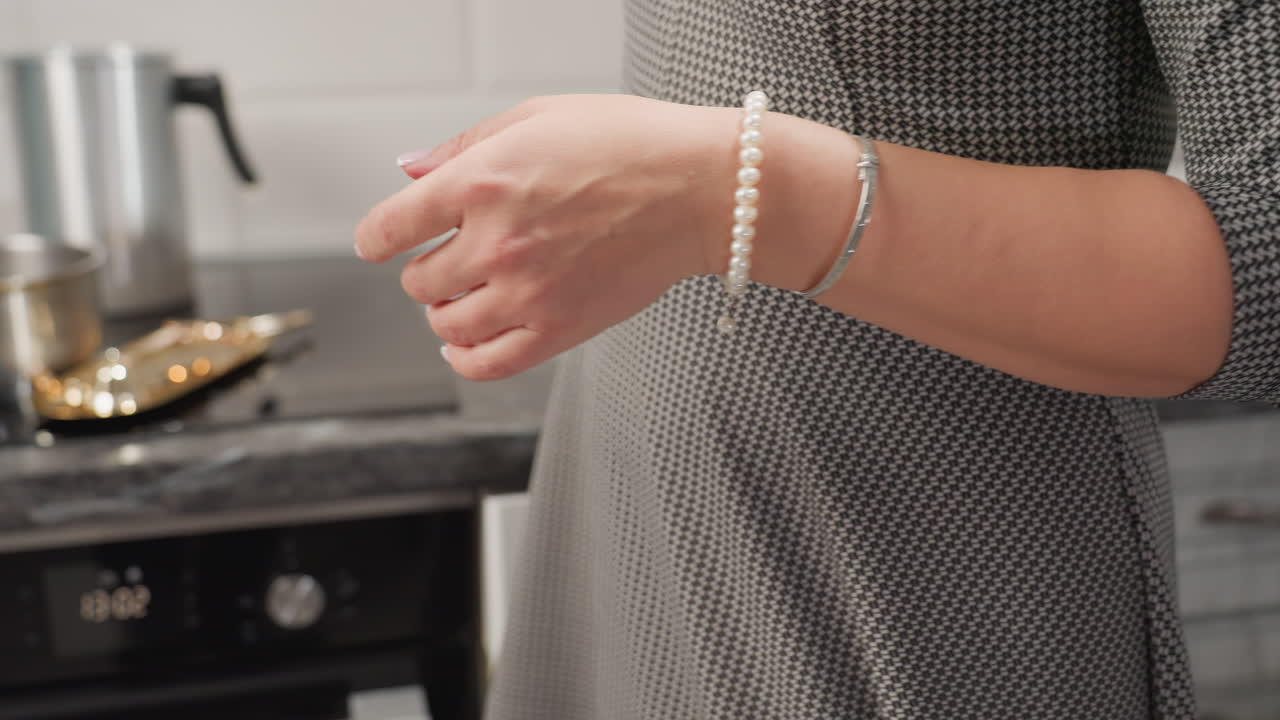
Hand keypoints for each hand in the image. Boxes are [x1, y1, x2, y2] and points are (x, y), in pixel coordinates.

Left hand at [355, 94, 741, 380]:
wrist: (698, 188)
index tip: (379, 243)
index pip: (389, 228)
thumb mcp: (536, 118)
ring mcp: (527, 292)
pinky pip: (486, 364)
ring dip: (446, 312)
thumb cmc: (628, 145)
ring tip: (465, 298)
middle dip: (427, 270)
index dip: (376, 238)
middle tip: (451, 259)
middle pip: (418, 282)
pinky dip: (464, 359)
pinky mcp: (559, 329)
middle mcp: (496, 243)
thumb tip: (409, 172)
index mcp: (481, 183)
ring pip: (446, 325)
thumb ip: (463, 147)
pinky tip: (464, 345)